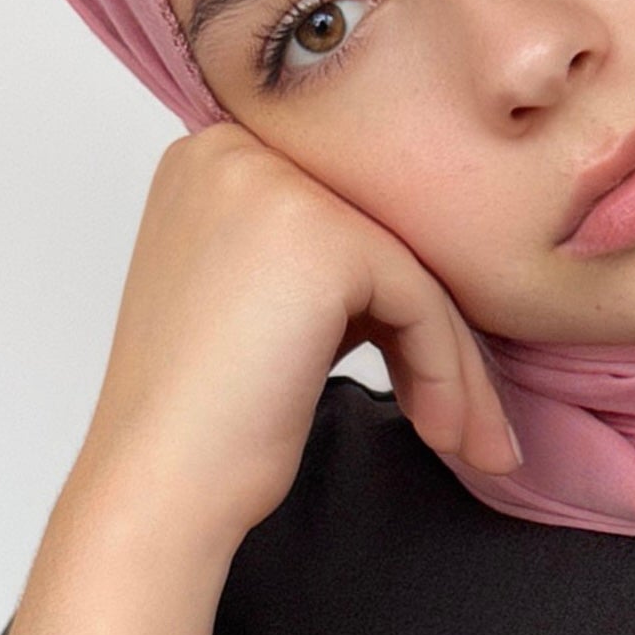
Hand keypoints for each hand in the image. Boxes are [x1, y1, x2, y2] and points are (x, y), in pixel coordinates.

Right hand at [78, 125, 521, 540]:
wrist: (161, 484)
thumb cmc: (203, 421)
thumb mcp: (260, 304)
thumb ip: (321, 263)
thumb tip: (422, 268)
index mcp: (213, 158)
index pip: (346, 215)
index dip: (396, 302)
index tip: (432, 380)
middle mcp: (234, 150)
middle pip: (382, 237)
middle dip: (437, 337)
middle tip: (472, 423)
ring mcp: (273, 185)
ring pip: (410, 271)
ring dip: (454, 365)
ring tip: (473, 444)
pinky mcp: (320, 238)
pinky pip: (419, 299)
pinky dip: (446, 371)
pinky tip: (446, 433)